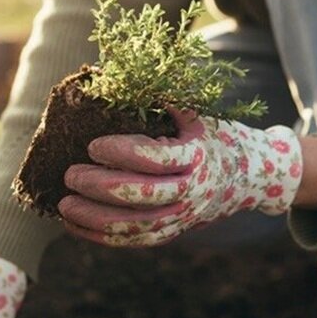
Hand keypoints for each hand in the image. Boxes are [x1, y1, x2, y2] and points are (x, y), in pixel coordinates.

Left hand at [60, 107, 302, 246]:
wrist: (252, 177)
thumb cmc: (217, 138)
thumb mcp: (200, 115)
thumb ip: (167, 100)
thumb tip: (121, 77)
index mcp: (196, 157)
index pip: (154, 159)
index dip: (121, 153)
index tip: (92, 145)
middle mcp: (190, 191)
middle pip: (140, 196)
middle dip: (100, 187)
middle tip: (70, 174)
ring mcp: (182, 216)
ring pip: (133, 225)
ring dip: (94, 218)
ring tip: (64, 204)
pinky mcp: (173, 232)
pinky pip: (134, 240)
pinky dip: (102, 237)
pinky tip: (74, 225)